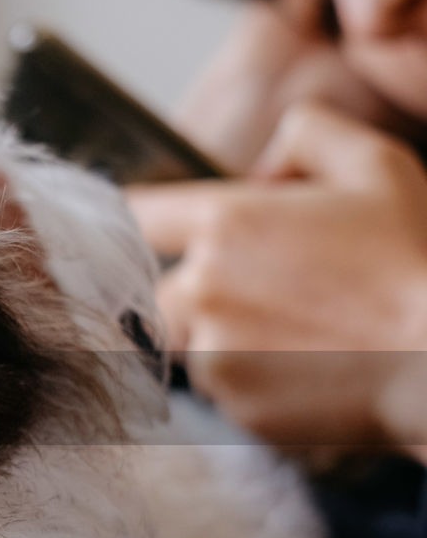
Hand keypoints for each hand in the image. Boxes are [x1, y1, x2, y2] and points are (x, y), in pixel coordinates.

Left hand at [128, 102, 426, 460]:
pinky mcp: (231, 403)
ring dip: (225, 334)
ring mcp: (212, 352)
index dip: (145, 218)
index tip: (151, 227)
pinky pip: (222, 385)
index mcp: (223, 224)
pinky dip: (252, 376)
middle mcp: (200, 290)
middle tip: (280, 291)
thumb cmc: (414, 256)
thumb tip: (261, 168)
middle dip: (204, 286)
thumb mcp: (374, 162)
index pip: (139, 214)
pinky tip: (309, 365)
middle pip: (165, 286)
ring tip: (300, 330)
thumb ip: (305, 135)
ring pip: (191, 340)